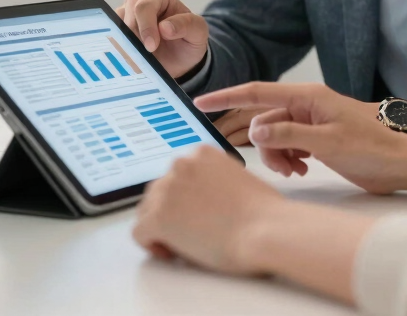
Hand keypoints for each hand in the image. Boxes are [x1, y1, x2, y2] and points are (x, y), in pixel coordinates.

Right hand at [117, 0, 208, 78]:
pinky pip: (109, 37)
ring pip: (115, 26)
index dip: (146, 26)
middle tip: (146, 55)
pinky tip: (130, 58)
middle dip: (136, 36)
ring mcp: (124, 15)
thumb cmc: (188, 41)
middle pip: (127, 14)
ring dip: (126, 44)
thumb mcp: (198, 33)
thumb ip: (187, 25)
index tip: (152, 46)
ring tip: (140, 57)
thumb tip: (165, 27)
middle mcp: (138, 0)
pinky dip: (119, 49)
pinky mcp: (115, 30)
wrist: (179, 60)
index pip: (144, 6)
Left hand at [133, 146, 286, 275]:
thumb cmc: (264, 213)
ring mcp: (167, 190)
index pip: (178, 176)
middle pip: (159, 192)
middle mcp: (180, 165)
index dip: (184, 199)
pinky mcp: (158, 217)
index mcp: (201, 153)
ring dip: (160, 227)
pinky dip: (151, 245)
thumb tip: (201, 203)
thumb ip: (213, 182)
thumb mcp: (237, 179)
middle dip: (171, 213)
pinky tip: (172, 254)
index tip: (198, 216)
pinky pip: (140, 232)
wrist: (266, 230)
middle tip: (192, 234)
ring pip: (146, 211)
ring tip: (184, 246)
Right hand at [195, 83, 406, 194]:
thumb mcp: (326, 142)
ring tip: (295, 170)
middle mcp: (306, 105)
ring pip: (274, 136)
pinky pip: (287, 144)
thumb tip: (255, 132)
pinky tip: (301, 169)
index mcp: (307, 96)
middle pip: (265, 121)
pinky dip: (288, 158)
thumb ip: (289, 135)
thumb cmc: (371, 148)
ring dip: (278, 155)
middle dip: (266, 145)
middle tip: (284, 166)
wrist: (399, 165)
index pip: (257, 93)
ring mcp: (311, 122)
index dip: (226, 97)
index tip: (200, 102)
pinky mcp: (316, 138)